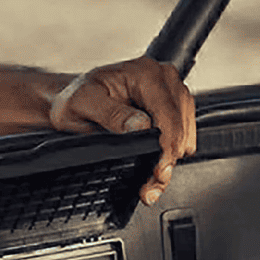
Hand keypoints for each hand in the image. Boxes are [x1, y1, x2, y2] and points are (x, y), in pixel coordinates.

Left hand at [47, 56, 196, 205]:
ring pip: (185, 133)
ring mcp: (171, 92)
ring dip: (170, 161)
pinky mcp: (173, 107)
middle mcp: (163, 78)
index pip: (168, 113)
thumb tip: (139, 126)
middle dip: (168, 160)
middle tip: (151, 187)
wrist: (74, 98)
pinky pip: (183, 134)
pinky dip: (171, 155)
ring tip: (151, 182)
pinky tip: (154, 167)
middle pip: (180, 126)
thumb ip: (111, 114)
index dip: (166, 146)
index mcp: (145, 73)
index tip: (158, 171)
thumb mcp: (83, 104)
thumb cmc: (77, 97)